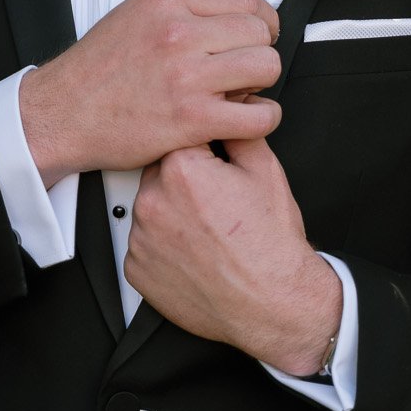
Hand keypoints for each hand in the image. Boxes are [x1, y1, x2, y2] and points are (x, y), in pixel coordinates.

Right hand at [19, 0, 281, 185]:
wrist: (62, 114)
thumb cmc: (95, 71)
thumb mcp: (136, 15)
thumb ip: (184, 10)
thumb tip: (234, 15)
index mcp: (167, 1)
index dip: (262, 20)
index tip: (259, 34)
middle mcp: (178, 33)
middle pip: (260, 33)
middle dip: (258, 52)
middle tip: (242, 69)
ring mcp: (187, 76)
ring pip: (265, 68)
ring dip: (259, 84)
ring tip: (238, 92)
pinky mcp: (192, 118)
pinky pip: (259, 116)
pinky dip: (260, 119)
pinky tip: (242, 118)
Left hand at [123, 129, 342, 374]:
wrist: (274, 302)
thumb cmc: (271, 245)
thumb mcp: (265, 171)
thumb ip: (239, 130)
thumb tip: (233, 108)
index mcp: (182, 170)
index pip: (181, 139)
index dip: (204, 153)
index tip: (216, 169)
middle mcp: (153, 201)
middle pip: (161, 174)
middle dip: (185, 183)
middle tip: (217, 204)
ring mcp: (141, 239)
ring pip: (151, 210)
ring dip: (171, 215)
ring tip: (207, 233)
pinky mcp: (136, 270)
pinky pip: (143, 246)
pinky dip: (162, 248)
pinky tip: (194, 253)